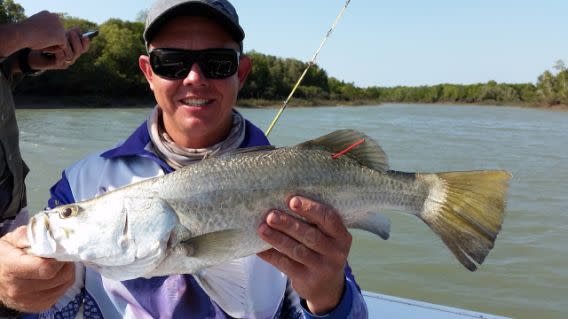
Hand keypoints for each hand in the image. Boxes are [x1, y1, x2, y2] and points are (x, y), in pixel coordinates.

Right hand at [0, 226, 74, 311]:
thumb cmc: (6, 255)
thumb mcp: (13, 239)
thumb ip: (31, 235)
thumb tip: (51, 236)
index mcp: (11, 268)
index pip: (46, 268)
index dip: (59, 257)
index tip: (61, 250)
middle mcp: (18, 289)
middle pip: (59, 276)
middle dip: (66, 263)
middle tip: (62, 255)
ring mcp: (27, 301)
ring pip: (64, 285)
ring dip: (66, 272)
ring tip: (58, 264)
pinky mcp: (36, 307)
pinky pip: (60, 293)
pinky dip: (62, 283)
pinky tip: (54, 275)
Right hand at [18, 11, 65, 50]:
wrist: (21, 34)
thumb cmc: (23, 32)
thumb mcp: (34, 27)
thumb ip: (43, 28)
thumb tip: (49, 34)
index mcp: (48, 14)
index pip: (52, 27)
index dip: (45, 34)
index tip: (36, 37)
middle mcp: (55, 18)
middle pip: (57, 33)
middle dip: (50, 39)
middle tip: (38, 42)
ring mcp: (60, 26)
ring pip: (60, 39)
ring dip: (51, 44)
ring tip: (40, 44)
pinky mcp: (61, 36)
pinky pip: (62, 46)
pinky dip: (53, 50)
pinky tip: (44, 48)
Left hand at [28, 28, 91, 70]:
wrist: (34, 53)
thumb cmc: (47, 43)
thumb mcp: (58, 37)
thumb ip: (68, 34)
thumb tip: (78, 28)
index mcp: (74, 51)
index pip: (84, 48)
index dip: (86, 42)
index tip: (84, 36)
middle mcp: (72, 57)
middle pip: (79, 51)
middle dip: (76, 41)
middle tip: (71, 32)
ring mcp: (65, 62)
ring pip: (71, 55)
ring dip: (67, 45)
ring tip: (62, 37)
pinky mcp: (58, 65)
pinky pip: (62, 58)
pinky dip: (59, 51)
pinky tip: (55, 45)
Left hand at [257, 196, 351, 314]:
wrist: (328, 286)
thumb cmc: (322, 250)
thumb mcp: (328, 237)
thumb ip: (315, 222)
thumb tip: (283, 202)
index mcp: (342, 236)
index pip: (328, 219)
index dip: (310, 209)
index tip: (292, 200)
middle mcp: (335, 252)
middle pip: (310, 235)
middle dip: (288, 224)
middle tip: (271, 215)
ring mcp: (322, 268)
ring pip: (297, 251)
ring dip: (277, 238)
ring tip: (262, 228)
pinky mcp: (307, 280)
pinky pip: (286, 265)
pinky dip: (271, 255)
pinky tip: (259, 248)